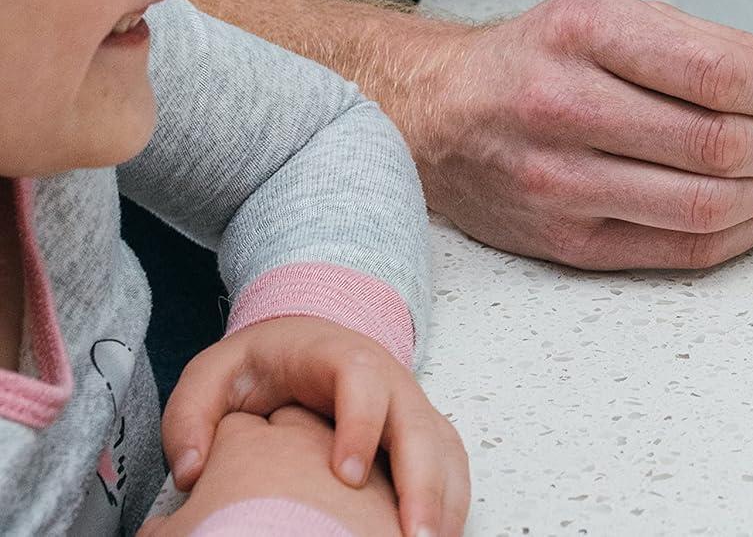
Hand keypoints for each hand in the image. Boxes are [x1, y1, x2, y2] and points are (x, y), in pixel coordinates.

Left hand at [161, 317, 468, 536]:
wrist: (302, 346)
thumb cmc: (260, 366)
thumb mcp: (213, 373)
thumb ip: (190, 413)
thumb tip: (191, 470)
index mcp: (338, 355)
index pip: (362, 378)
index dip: (361, 423)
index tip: (346, 477)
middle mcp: (387, 380)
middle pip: (418, 421)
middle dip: (421, 479)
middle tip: (412, 536)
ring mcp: (410, 408)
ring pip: (443, 448)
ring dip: (443, 500)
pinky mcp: (421, 435)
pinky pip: (450, 467)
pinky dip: (451, 504)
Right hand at [396, 0, 752, 269]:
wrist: (438, 115)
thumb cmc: (534, 58)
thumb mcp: (615, 15)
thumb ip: (713, 43)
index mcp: (586, 32)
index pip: (715, 73)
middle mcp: (566, 106)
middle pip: (717, 145)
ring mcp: (561, 182)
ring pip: (704, 205)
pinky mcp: (566, 241)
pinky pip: (679, 248)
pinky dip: (740, 230)